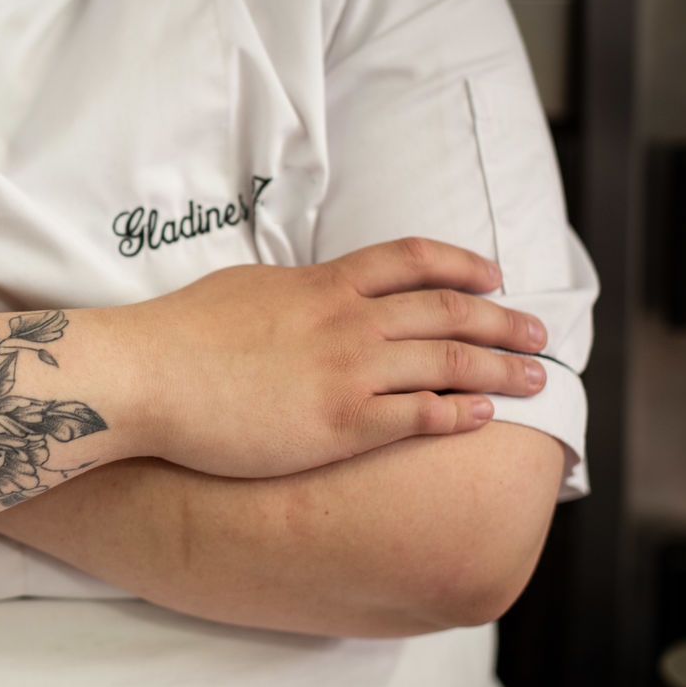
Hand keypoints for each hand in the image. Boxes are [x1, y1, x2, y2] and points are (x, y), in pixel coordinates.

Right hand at [124, 237, 550, 477]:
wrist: (147, 377)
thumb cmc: (181, 334)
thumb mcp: (245, 287)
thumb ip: (294, 291)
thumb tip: (315, 292)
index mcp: (323, 284)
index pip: (413, 261)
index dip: (463, 265)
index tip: (493, 277)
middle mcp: (347, 322)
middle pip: (448, 312)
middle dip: (502, 322)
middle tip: (538, 335)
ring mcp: (347, 373)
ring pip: (448, 364)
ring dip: (499, 370)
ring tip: (533, 379)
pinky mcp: (338, 425)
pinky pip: (418, 417)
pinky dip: (458, 414)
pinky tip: (482, 419)